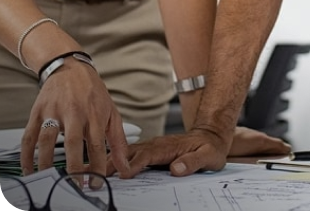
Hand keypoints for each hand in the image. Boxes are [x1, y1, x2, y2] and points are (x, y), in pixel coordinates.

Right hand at [19, 58, 129, 176]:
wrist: (70, 66)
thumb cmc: (92, 92)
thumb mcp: (111, 111)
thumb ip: (118, 139)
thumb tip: (124, 164)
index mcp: (94, 113)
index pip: (96, 144)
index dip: (96, 166)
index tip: (95, 183)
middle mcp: (74, 112)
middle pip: (73, 142)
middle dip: (73, 167)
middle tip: (74, 185)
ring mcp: (54, 111)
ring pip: (47, 139)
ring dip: (47, 162)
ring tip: (51, 180)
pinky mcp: (38, 111)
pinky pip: (29, 135)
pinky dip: (27, 154)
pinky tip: (30, 168)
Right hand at [107, 125, 289, 178]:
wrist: (211, 135)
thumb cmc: (210, 147)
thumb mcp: (208, 156)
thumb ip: (192, 162)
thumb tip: (176, 169)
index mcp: (169, 146)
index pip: (147, 155)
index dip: (134, 164)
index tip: (123, 174)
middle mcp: (158, 144)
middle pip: (132, 152)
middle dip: (115, 161)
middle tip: (99, 172)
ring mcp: (154, 146)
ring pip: (129, 152)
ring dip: (113, 160)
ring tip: (98, 170)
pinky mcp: (152, 151)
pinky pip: (133, 154)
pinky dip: (119, 160)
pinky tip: (110, 167)